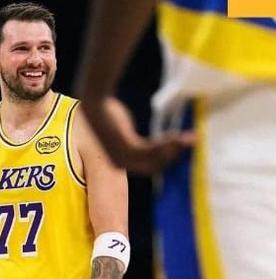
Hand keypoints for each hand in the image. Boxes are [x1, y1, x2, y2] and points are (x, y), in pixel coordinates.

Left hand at [81, 97, 195, 173]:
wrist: (95, 103)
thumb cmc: (108, 114)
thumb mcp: (124, 132)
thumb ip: (137, 142)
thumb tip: (150, 143)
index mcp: (120, 162)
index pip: (148, 166)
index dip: (167, 158)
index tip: (181, 145)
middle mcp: (120, 164)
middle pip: (153, 166)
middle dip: (174, 155)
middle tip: (192, 141)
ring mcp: (121, 157)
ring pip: (154, 158)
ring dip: (174, 148)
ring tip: (190, 138)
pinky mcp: (124, 147)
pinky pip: (150, 149)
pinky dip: (166, 143)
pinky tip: (178, 135)